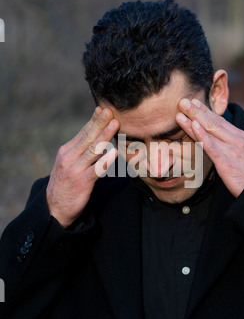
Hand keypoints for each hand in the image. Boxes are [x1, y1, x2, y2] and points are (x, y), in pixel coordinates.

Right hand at [46, 107, 118, 227]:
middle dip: (100, 123)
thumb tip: (95, 138)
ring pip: (93, 150)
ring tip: (115, 124)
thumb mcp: (68, 164)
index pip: (83, 133)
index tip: (103, 108)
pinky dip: (105, 160)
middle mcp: (69, 158)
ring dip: (105, 136)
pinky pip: (96, 170)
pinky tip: (114, 152)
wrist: (54, 209)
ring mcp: (75, 169)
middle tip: (111, 110)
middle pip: (88, 137)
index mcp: (66, 152)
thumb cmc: (65, 185)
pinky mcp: (82, 182)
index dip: (94, 120)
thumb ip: (80, 152)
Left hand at [176, 99, 243, 197]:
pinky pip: (210, 147)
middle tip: (183, 101)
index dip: (207, 112)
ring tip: (181, 108)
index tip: (196, 103)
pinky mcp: (225, 163)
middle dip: (197, 111)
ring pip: (209, 131)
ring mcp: (231, 150)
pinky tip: (192, 125)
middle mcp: (236, 141)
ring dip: (193, 119)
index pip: (222, 122)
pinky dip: (201, 135)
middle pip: (213, 123)